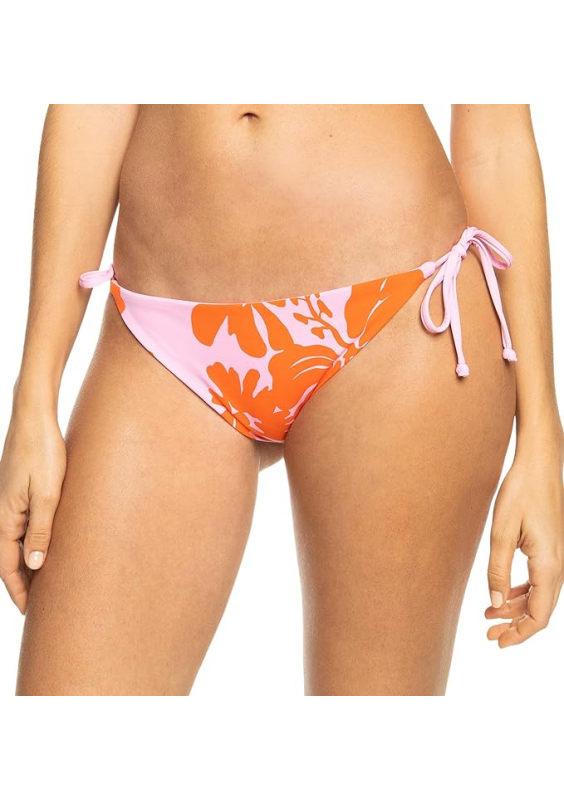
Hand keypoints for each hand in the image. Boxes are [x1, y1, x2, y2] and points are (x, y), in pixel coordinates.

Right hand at [0, 410, 66, 612]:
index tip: (30, 612)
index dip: (19, 590)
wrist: (35, 416)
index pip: (7, 565)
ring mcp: (11, 501)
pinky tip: (51, 543)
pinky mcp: (21, 490)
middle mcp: (3, 512)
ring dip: (31, 560)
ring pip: (19, 540)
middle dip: (25, 581)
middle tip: (42, 603)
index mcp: (5, 517)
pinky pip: (26, 523)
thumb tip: (36, 566)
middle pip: (12, 556)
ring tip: (50, 579)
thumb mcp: (48, 494)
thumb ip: (42, 530)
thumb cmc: (43, 451)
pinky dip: (35, 539)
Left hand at [485, 441, 563, 646]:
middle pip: (541, 610)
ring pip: (540, 596)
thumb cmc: (520, 491)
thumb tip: (495, 602)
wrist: (539, 463)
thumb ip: (498, 569)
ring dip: (517, 609)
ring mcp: (558, 556)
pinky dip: (522, 592)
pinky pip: (540, 580)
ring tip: (489, 614)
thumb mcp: (501, 531)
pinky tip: (504, 594)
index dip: (520, 634)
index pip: (540, 616)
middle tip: (489, 634)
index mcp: (549, 565)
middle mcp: (559, 564)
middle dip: (516, 626)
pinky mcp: (551, 548)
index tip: (497, 642)